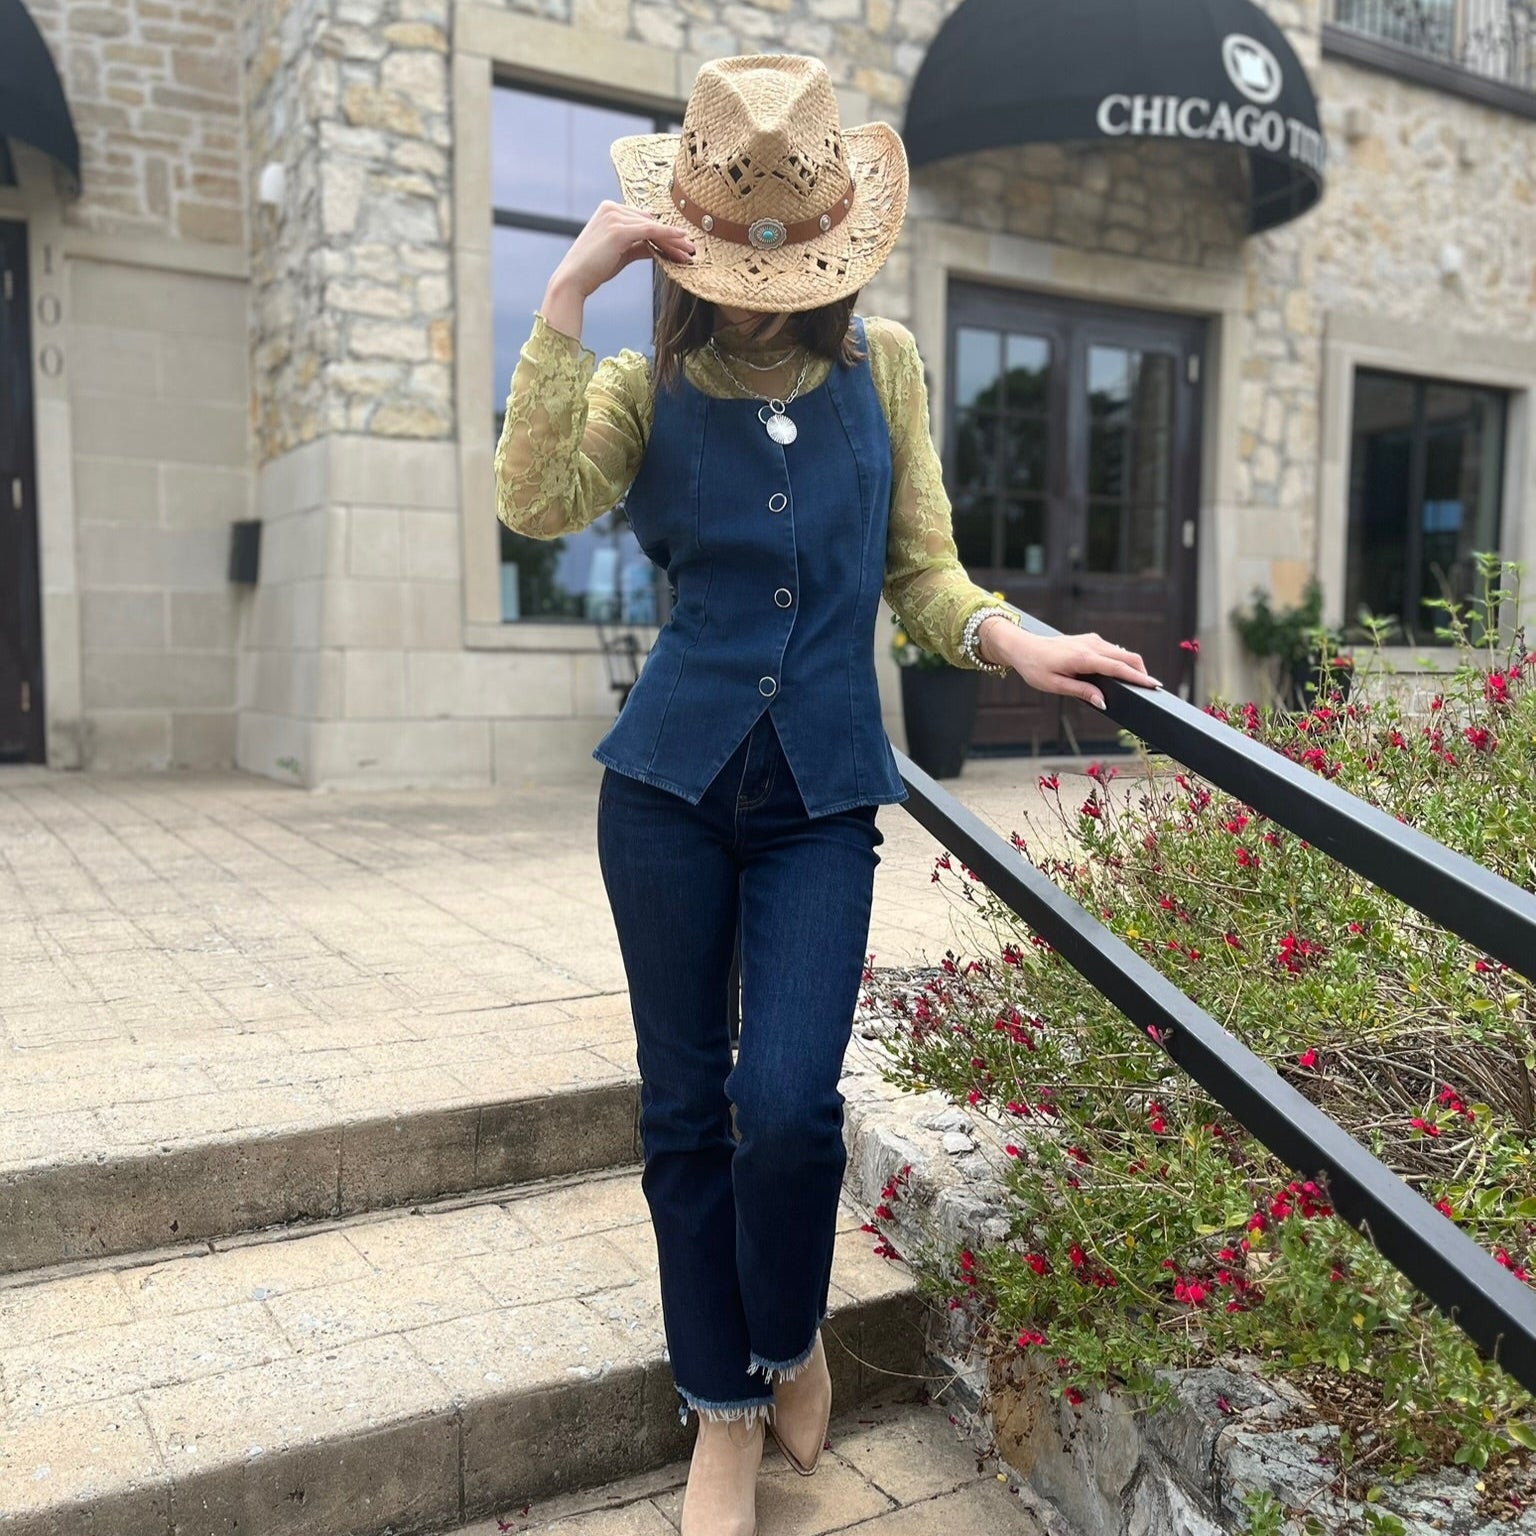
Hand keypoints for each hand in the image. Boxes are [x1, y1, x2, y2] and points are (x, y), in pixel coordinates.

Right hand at [542, 200, 695, 332]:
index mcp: (609, 210)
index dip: (663, 233)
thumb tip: (658, 248)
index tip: (681, 246)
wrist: (573, 279)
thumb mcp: (620, 254)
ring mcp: (614, 217)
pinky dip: (668, 235)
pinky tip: (682, 240)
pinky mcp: (619, 230)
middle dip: (671, 238)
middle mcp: (611, 208)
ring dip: (673, 240)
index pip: (643, 220)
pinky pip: (650, 230)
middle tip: (690, 250)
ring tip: (689, 253)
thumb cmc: (594, 269)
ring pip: (652, 227)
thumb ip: (639, 246)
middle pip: (650, 221)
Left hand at [980, 619, 1161, 711]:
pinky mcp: (1089, 639)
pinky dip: (1120, 661)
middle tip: (1151, 688)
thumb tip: (1104, 702)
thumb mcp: (1055, 685)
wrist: (1022, 646)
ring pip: (1121, 652)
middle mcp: (1091, 645)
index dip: (1139, 678)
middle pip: (1127, 657)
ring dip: (1131, 666)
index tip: (1155, 686)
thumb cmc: (1035, 668)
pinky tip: (1120, 674)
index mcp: (1083, 658)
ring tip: (1138, 684)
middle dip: (1141, 672)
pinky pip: (1111, 650)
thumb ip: (1082, 692)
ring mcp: (1091, 640)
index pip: (1119, 668)